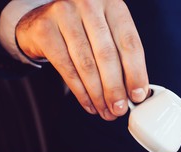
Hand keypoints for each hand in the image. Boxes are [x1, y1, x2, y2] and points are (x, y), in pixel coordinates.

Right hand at [16, 0, 148, 119]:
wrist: (42, 20)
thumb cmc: (83, 30)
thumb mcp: (107, 34)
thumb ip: (122, 57)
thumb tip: (136, 92)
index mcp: (112, 4)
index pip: (130, 43)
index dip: (136, 73)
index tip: (138, 95)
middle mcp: (89, 4)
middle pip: (107, 55)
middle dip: (115, 89)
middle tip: (119, 109)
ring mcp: (64, 13)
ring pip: (87, 64)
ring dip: (98, 94)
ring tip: (105, 111)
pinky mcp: (45, 29)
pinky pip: (67, 68)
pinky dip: (80, 92)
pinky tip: (89, 104)